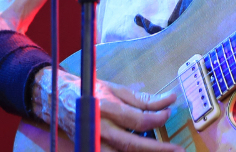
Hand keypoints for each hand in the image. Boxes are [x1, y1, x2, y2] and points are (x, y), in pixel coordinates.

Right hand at [31, 66, 183, 151]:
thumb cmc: (89, 90)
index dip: (156, 118)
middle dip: (156, 149)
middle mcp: (98, 128)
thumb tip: (169, 100)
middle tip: (178, 150)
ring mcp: (92, 142)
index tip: (168, 114)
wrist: (56, 99)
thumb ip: (143, 99)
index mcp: (105, 108)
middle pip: (131, 144)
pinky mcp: (89, 148)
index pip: (137, 119)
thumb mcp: (116, 89)